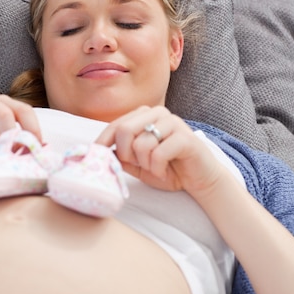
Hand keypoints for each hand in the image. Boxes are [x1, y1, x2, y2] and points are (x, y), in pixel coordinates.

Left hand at [96, 105, 224, 200]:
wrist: (199, 180)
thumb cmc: (167, 169)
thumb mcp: (137, 164)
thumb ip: (121, 156)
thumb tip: (100, 153)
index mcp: (144, 115)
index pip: (116, 125)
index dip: (102, 142)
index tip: (94, 156)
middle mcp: (157, 113)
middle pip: (124, 130)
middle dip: (125, 154)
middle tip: (137, 165)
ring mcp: (172, 122)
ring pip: (141, 143)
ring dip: (144, 164)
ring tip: (155, 168)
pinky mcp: (185, 137)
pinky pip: (158, 153)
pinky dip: (157, 168)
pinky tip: (165, 170)